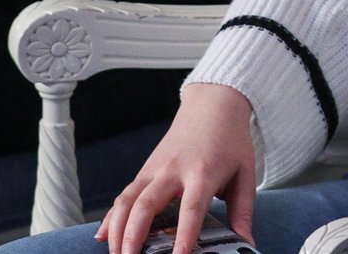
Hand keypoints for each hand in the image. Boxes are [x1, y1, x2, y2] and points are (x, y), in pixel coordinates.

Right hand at [101, 83, 258, 253]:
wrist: (212, 106)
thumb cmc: (231, 142)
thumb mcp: (245, 173)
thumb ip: (243, 211)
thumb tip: (245, 242)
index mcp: (203, 172)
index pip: (191, 207)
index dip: (184, 233)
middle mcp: (173, 170)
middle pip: (146, 205)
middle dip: (134, 236)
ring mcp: (154, 170)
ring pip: (127, 201)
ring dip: (117, 230)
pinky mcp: (144, 170)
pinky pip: (123, 195)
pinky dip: (111, 216)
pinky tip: (101, 235)